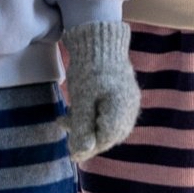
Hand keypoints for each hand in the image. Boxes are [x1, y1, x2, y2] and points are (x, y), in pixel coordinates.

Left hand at [60, 21, 139, 161]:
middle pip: (106, 134)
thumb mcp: (82, 100)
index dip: (85, 148)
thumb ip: (82, 128)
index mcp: (121, 114)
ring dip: (86, 123)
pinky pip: (109, 111)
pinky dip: (93, 113)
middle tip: (63, 127)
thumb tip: (80, 155)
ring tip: (65, 118)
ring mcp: (129, 101)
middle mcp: (129, 111)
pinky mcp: (124, 93)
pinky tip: (78, 108)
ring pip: (106, 123)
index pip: (103, 141)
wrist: (100, 37)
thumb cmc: (90, 69)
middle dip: (84, 134)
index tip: (68, 150)